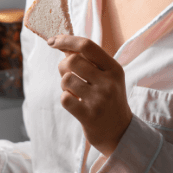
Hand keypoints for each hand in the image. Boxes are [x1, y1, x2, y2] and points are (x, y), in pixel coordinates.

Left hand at [48, 35, 131, 156]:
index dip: (66, 40)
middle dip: (63, 66)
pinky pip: (64, 98)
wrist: (120, 132)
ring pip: (66, 79)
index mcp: (114, 68)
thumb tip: (62, 42)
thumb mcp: (105, 76)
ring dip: (64, 84)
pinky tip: (75, 103)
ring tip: (75, 91)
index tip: (53, 41)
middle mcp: (108, 82)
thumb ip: (86, 59)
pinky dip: (66, 98)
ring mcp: (99, 99)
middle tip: (68, 74)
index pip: (87, 45)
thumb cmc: (108, 98)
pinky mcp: (89, 115)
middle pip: (72, 60)